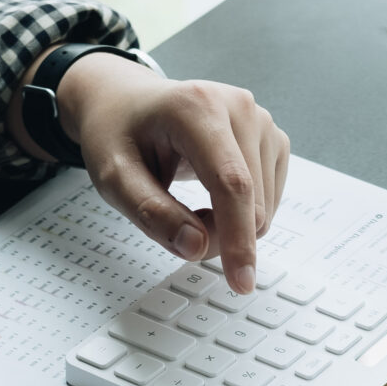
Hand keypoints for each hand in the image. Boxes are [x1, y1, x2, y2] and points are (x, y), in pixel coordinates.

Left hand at [13, 52, 289, 294]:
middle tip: (174, 223)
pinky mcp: (273, 140)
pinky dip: (241, 214)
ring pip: (265, 209)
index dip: (238, 238)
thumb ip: (152, 213)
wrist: (128, 104)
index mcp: (197, 107)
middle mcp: (239, 108)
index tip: (240, 282)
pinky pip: (270, 201)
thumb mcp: (114, 177)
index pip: (232, 183)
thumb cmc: (119, 134)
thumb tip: (196, 247)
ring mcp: (262, 122)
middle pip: (252, 203)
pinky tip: (211, 195)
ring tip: (189, 201)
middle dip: (220, 235)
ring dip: (229, 225)